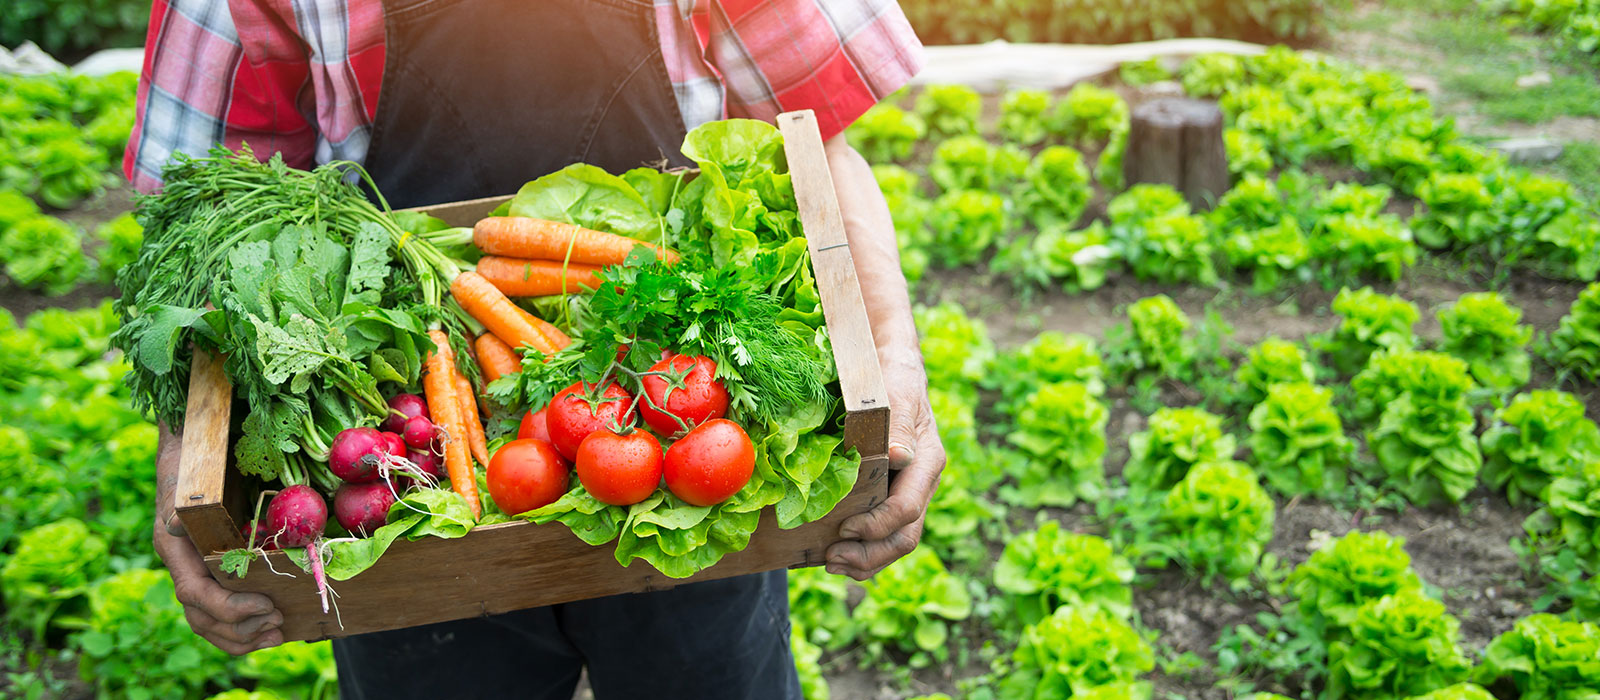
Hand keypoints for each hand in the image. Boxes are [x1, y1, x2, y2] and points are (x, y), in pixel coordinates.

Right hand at [153, 427, 283, 653]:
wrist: (189, 457)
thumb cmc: (194, 468)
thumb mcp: (190, 482)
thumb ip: (186, 506)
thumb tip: (176, 525)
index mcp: (176, 552)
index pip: (195, 594)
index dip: (229, 607)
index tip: (266, 605)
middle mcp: (184, 569)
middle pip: (202, 617)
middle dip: (240, 627)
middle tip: (278, 620)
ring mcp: (197, 575)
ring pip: (210, 622)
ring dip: (243, 635)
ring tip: (277, 633)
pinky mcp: (215, 576)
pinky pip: (222, 613)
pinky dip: (244, 627)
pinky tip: (272, 630)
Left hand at [825, 348, 944, 580]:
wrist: (890, 369)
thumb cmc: (891, 379)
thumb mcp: (896, 394)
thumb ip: (899, 426)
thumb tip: (898, 457)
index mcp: (927, 462)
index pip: (907, 509)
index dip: (876, 526)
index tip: (844, 529)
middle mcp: (920, 483)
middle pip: (904, 537)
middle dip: (869, 555)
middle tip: (832, 559)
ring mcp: (906, 492)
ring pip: (895, 541)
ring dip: (865, 560)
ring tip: (832, 563)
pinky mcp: (889, 494)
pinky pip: (882, 532)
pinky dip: (862, 549)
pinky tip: (835, 554)